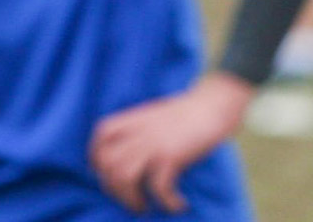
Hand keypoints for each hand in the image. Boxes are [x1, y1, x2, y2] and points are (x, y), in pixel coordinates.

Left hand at [89, 71, 254, 213]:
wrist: (215, 104)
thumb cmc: (190, 111)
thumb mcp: (157, 114)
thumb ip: (141, 129)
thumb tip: (132, 152)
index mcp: (134, 119)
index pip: (101, 135)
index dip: (97, 157)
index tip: (106, 174)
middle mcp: (139, 131)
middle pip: (107, 163)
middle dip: (112, 188)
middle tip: (129, 198)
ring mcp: (153, 143)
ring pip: (123, 177)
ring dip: (131, 199)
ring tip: (144, 207)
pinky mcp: (172, 155)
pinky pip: (158, 187)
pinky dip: (167, 202)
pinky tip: (179, 204)